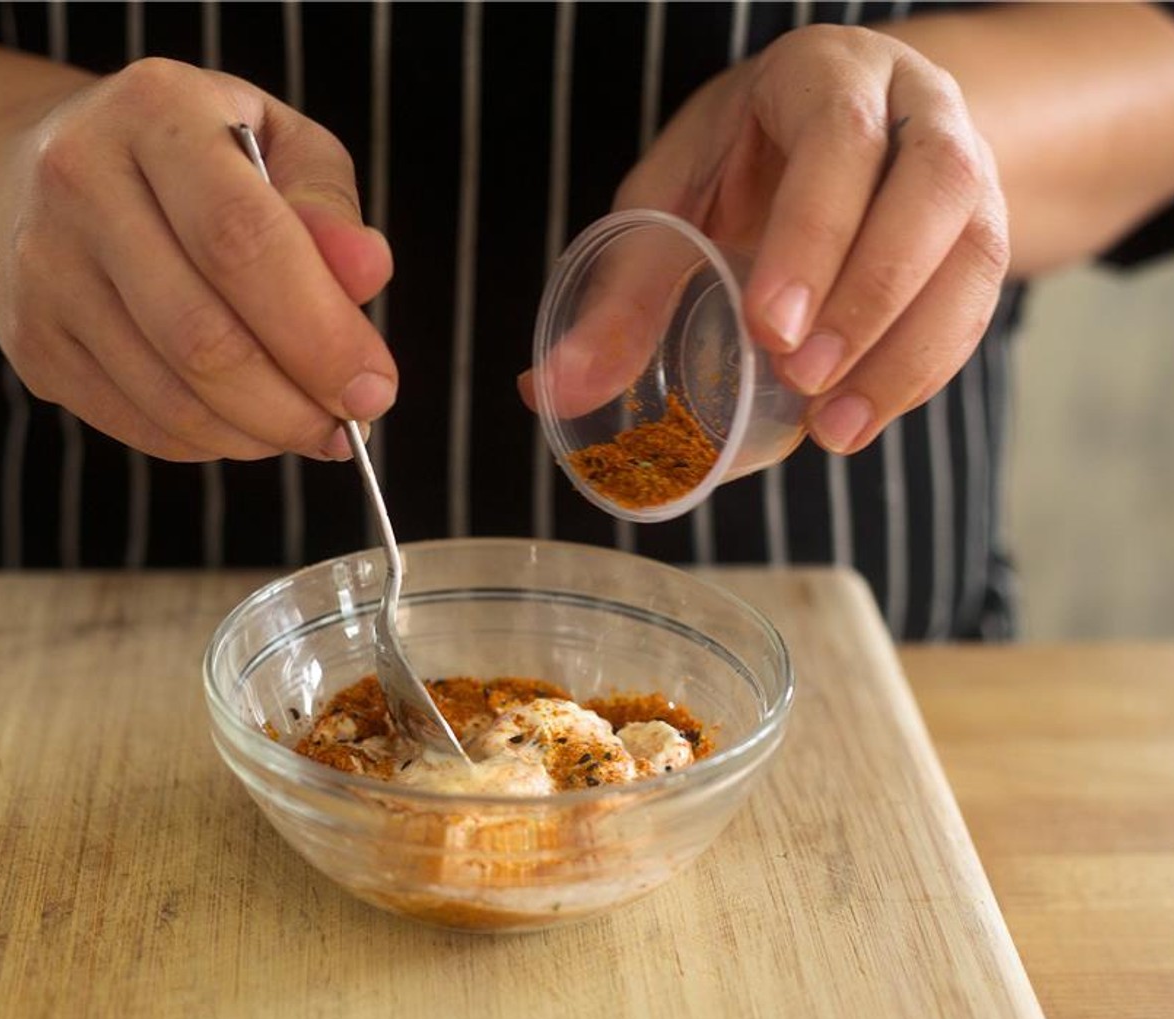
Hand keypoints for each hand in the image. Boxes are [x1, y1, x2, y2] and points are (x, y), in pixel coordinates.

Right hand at [0, 58, 394, 461]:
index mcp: (156, 112)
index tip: (375, 386)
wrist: (35, 172)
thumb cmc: (192, 159)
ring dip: (260, 434)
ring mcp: (44, 271)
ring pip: (172, 398)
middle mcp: (80, 183)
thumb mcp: (275, 144)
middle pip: (204, 337)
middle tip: (350, 426)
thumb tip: (367, 272)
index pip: (244, 241)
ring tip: (308, 428)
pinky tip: (247, 423)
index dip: (320, 332)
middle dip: (296, 403)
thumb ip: (328, 208)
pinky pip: (140, 424)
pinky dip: (211, 442)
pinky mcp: (32, 345)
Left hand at [611, 25, 1009, 454]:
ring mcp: (964, 168)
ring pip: (972, 251)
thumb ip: (622, 291)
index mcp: (824, 76)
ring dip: (907, 350)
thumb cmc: (733, 165)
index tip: (771, 327)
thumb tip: (551, 389)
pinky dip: (925, 368)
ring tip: (835, 429)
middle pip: (930, 190)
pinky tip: (866, 418)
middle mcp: (912, 109)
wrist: (825, 136)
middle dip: (867, 296)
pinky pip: (977, 301)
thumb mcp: (667, 202)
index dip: (813, 236)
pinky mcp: (980, 233)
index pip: (840, 140)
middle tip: (801, 380)